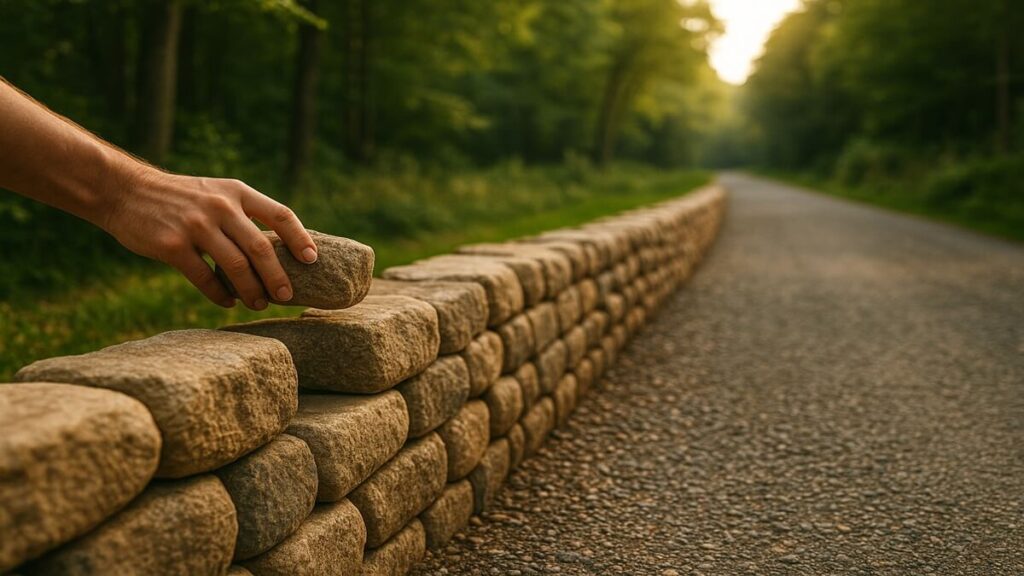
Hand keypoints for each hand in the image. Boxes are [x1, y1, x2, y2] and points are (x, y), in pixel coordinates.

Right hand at [104, 167, 316, 309]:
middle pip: (261, 248)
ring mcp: (195, 226)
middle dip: (277, 277)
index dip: (300, 238)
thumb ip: (244, 213)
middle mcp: (219, 206)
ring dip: (251, 291)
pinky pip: (204, 278)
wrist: (125, 191)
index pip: (280, 214)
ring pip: (236, 267)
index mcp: (236, 192)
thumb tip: (280, 249)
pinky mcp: (172, 245)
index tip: (312, 259)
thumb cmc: (179, 199)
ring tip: (259, 304)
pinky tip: (228, 302)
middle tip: (286, 296)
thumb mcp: (216, 192)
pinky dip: (220, 294)